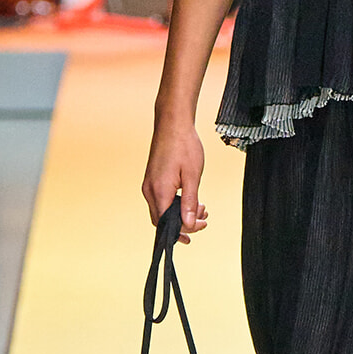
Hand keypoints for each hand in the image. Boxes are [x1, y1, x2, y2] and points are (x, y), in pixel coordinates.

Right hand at [142, 115, 206, 242]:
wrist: (173, 124)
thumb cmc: (184, 145)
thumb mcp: (192, 176)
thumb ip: (190, 202)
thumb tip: (189, 224)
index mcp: (159, 191)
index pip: (166, 224)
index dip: (184, 230)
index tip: (201, 225)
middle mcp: (149, 190)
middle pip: (162, 220)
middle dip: (183, 224)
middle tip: (203, 219)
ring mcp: (149, 185)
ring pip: (162, 211)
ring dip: (180, 214)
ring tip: (201, 206)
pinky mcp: (152, 180)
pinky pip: (161, 201)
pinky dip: (175, 204)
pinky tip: (190, 199)